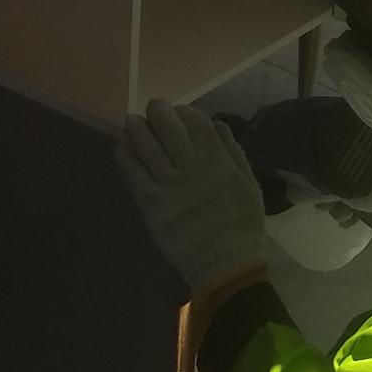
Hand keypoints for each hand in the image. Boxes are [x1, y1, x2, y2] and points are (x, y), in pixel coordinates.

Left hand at [119, 98, 267, 297]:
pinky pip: (133, 172)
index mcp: (219, 161)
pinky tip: (121, 148)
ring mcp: (170, 183)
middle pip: (169, 127)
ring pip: (147, 145)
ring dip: (136, 128)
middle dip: (158, 111)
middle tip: (152, 108)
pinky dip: (125, 156)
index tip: (178, 111)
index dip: (185, 112)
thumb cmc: (241, 226)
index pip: (197, 123)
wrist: (226, 263)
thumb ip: (234, 154)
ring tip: (131, 122)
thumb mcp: (249, 185)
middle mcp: (193, 166)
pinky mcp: (152, 203)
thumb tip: (216, 125)